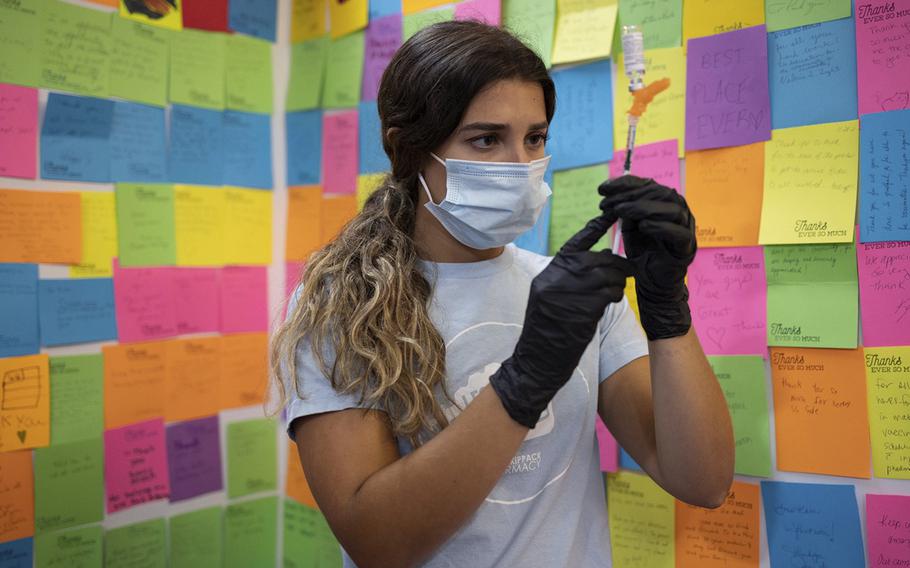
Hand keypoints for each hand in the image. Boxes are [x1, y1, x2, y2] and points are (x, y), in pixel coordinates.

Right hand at [489, 215, 634, 428]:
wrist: (537, 362)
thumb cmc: (548, 330)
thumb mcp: (551, 297)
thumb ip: (572, 276)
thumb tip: (604, 256)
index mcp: (549, 273)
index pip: (576, 243)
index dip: (595, 227)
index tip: (611, 213)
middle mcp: (556, 279)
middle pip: (596, 259)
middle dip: (616, 264)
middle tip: (626, 270)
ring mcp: (568, 294)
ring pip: (606, 276)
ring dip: (618, 282)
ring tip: (616, 290)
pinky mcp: (582, 310)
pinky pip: (609, 294)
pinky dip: (615, 295)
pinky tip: (612, 301)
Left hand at [598, 175, 695, 340]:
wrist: (653, 282)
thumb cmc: (643, 251)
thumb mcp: (629, 227)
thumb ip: (625, 210)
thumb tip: (613, 194)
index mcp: (664, 203)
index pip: (647, 185)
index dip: (625, 184)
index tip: (602, 189)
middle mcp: (678, 210)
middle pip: (659, 193)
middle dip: (630, 195)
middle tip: (608, 203)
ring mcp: (686, 227)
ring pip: (671, 209)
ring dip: (644, 207)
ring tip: (621, 211)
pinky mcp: (687, 246)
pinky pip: (678, 233)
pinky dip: (661, 227)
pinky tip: (643, 226)